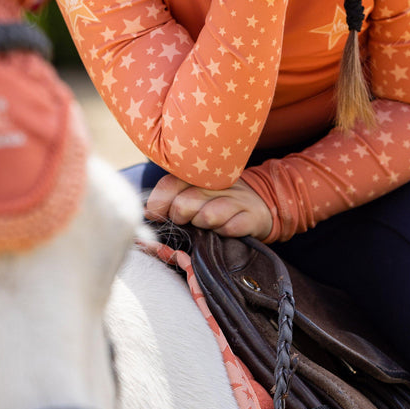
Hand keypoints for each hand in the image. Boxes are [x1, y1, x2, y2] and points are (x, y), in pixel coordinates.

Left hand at [145, 174, 273, 240]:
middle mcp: (218, 184)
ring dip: (203, 226)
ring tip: (208, 225)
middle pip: (185, 203)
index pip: (170, 184)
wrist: (262, 204)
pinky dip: (224, 233)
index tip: (156, 214)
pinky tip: (226, 229)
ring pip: (207, 217)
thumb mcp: (197, 192)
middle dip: (181, 218)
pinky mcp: (251, 217)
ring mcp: (236, 200)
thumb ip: (172, 197)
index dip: (159, 203)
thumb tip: (147, 212)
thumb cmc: (219, 200)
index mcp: (200, 174)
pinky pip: (229, 229)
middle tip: (188, 220)